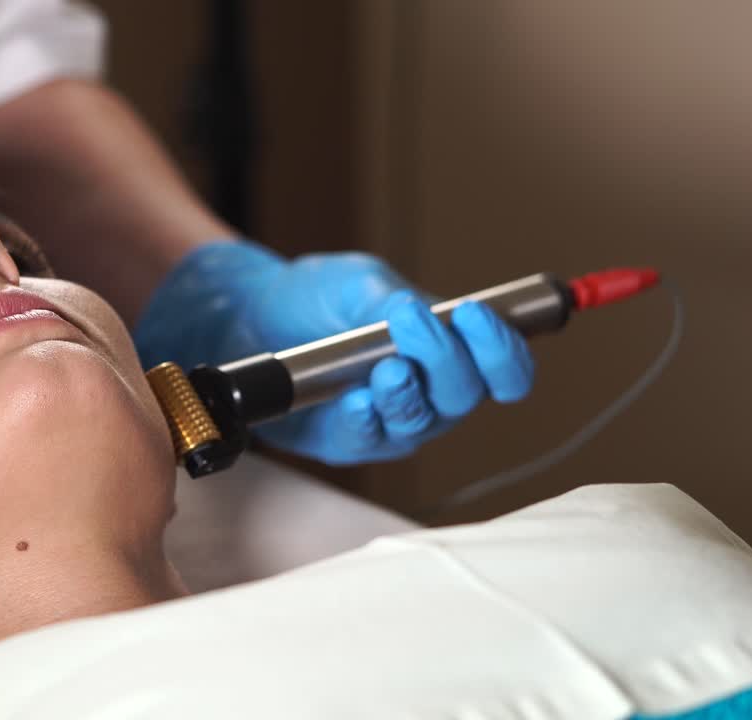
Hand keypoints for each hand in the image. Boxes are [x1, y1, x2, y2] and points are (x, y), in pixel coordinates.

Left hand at [133, 241, 533, 464]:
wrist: (248, 315)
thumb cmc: (312, 299)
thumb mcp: (359, 285)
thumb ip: (395, 302)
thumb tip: (429, 318)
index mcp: (449, 351)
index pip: (503, 368)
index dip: (501, 350)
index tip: (475, 316)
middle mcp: (429, 394)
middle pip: (466, 396)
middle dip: (447, 361)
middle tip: (414, 326)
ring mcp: (389, 422)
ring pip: (421, 423)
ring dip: (407, 394)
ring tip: (387, 368)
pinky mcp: (347, 441)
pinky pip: (369, 441)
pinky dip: (367, 420)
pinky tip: (358, 401)